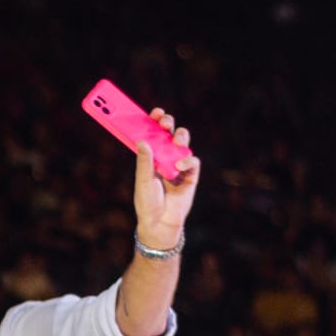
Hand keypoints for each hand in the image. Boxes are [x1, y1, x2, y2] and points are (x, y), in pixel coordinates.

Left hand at [132, 107, 199, 248]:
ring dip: (180, 137)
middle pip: (169, 134)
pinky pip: (192, 161)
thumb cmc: (148, 202)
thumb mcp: (143, 181)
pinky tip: (179, 165)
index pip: (153, 134)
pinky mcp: (191, 175)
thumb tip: (142, 141)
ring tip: (175, 139)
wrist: (159, 223)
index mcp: (151, 157)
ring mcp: (179, 165)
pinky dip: (187, 160)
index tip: (154, 112)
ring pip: (182, 143)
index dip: (155, 122)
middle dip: (167, 124)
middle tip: (164, 121)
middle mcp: (165, 158)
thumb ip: (144, 162)